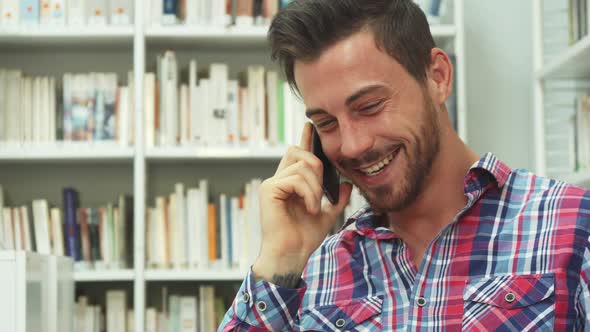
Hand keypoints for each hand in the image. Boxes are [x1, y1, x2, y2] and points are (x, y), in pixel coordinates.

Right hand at [252, 123, 351, 286]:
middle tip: (320, 192)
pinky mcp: (269, 189)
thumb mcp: (327, 216)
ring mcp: (272, 183)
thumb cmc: (303, 239)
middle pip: (298, 152)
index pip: (297, 154)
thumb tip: (346, 184)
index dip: (304, 139)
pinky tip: (309, 208)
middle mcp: (279, 180)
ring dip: (315, 187)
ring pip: (302, 166)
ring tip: (314, 207)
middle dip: (316, 165)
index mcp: (290, 184)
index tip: (310, 125)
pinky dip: (309, 194)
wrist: (291, 255)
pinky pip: (296, 179)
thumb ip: (336, 200)